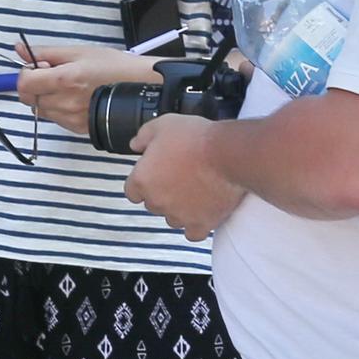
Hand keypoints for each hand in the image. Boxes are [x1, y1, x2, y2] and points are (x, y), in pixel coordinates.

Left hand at [15, 42, 162, 133]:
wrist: (140, 87)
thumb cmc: (114, 66)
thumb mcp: (78, 52)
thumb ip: (45, 52)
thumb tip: (19, 50)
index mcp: (64, 80)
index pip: (23, 84)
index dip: (26, 73)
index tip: (39, 67)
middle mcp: (65, 103)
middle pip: (29, 99)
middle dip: (34, 85)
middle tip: (53, 74)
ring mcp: (71, 118)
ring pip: (41, 110)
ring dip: (46, 97)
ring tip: (69, 86)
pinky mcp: (78, 128)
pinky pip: (55, 119)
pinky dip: (58, 108)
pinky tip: (76, 98)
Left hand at [122, 113, 241, 236]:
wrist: (226, 154)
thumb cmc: (196, 138)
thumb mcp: (163, 124)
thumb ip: (143, 136)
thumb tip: (135, 144)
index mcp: (142, 180)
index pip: (132, 191)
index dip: (144, 182)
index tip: (157, 174)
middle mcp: (156, 202)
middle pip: (153, 204)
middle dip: (163, 193)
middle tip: (181, 176)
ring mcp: (178, 215)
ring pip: (172, 218)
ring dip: (180, 208)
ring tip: (196, 191)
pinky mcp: (200, 224)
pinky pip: (193, 233)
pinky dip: (197, 225)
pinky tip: (203, 212)